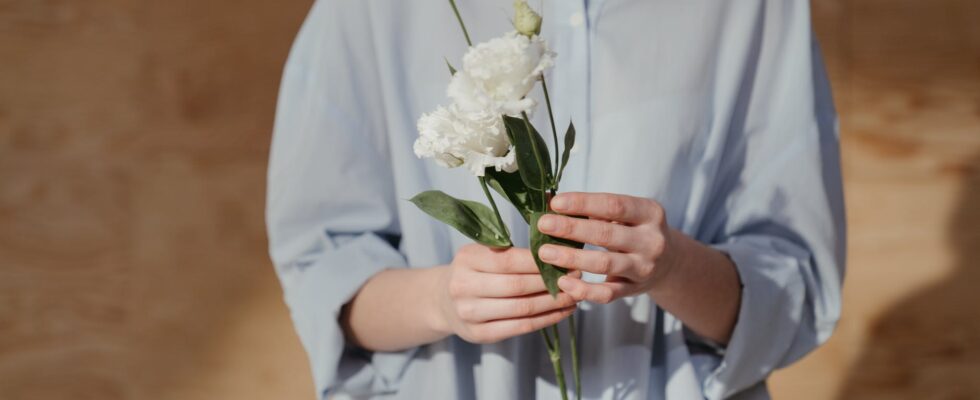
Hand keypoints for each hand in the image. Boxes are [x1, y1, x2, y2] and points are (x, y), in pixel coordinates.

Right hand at [434, 244, 577, 343]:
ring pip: (522, 308)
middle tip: (576, 276)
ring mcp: (469, 313)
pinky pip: (520, 327)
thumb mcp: (482, 253)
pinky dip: (546, 319)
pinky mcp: (479, 334)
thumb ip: (511, 252)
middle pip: (517, 286)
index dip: (540, 261)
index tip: (565, 259)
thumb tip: (556, 252)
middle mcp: (463, 286)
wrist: (443, 301)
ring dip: (553, 303)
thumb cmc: (474, 272)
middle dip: (551, 282)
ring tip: (574, 295)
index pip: (509, 260)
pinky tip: (562, 312)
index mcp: (466, 259)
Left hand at [536, 192, 678, 303]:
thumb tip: (549, 198)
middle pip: (606, 234)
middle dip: (571, 229)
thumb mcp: (625, 214)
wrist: (669, 262)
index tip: (556, 203)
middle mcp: (651, 240)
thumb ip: (593, 208)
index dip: (583, 203)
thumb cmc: (635, 231)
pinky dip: (583, 290)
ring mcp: (644, 267)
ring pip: (604, 264)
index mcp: (650, 213)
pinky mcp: (634, 290)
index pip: (614, 205)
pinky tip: (562, 283)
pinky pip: (606, 294)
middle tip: (543, 225)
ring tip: (544, 252)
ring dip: (571, 258)